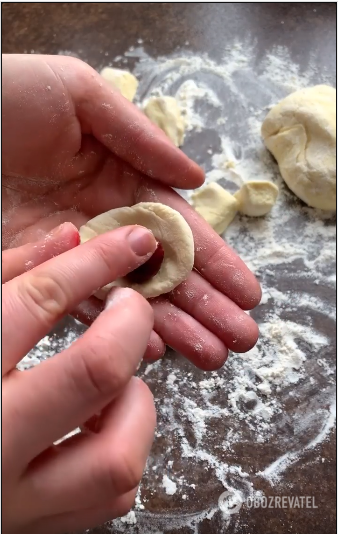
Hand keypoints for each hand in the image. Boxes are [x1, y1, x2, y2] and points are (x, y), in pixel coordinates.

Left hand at [2, 54, 260, 369]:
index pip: (179, 228)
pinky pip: (83, 305)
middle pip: (165, 270)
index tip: (248, 292)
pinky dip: (116, 328)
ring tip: (212, 355)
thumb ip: (140, 137)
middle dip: (207, 305)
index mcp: (122, 179)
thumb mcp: (81, 96)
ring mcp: (74, 251)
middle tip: (242, 338)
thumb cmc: (11, 96)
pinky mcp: (38, 271)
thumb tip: (196, 176)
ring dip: (174, 326)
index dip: (215, 260)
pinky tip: (151, 349)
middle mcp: (105, 221)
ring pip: (133, 296)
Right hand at [2, 223, 157, 533]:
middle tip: (129, 307)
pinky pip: (108, 496)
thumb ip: (9, 275)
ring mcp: (11, 501)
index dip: (94, 262)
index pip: (38, 301)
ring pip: (117, 456)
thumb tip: (68, 239)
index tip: (131, 242)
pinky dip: (121, 450)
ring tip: (113, 380)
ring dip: (134, 404)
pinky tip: (97, 424)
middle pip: (95, 372)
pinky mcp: (32, 530)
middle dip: (130, 324)